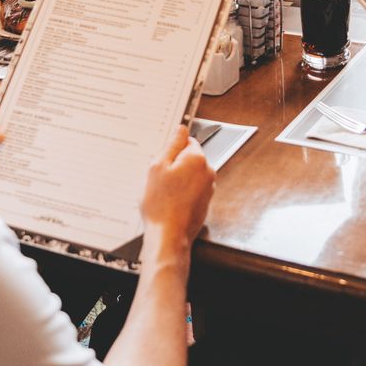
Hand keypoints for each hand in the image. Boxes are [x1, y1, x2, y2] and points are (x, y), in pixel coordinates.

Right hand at [141, 126, 214, 246]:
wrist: (169, 236)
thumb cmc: (161, 204)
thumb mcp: (157, 167)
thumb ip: (172, 145)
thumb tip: (181, 129)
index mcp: (197, 159)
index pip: (187, 140)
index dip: (171, 149)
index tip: (162, 158)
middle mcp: (207, 172)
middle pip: (189, 158)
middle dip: (174, 164)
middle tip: (158, 177)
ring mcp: (208, 188)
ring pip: (189, 174)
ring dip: (177, 179)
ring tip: (162, 192)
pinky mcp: (205, 202)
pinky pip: (191, 189)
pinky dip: (181, 192)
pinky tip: (169, 201)